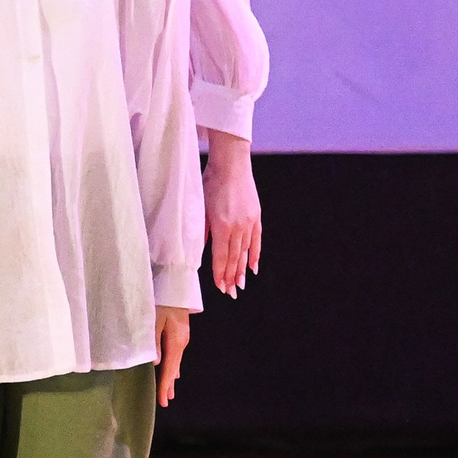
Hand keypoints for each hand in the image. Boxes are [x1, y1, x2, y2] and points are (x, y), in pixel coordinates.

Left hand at [156, 306, 190, 404]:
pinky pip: (176, 355)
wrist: (177, 286)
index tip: (162, 401)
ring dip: (171, 377)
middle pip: (174, 368)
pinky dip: (173, 366)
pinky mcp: (179, 334)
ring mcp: (182, 338)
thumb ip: (154, 342)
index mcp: (175, 342)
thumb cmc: (163, 301)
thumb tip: (155, 363)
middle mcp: (181, 343)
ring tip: (168, 392)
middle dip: (168, 385)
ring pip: (175, 362)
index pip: (169, 369)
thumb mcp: (154, 320)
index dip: (165, 386)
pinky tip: (173, 371)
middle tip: (164, 402)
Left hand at [203, 132, 260, 295]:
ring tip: (240, 285)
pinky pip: (256, 240)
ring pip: (245, 252)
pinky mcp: (256, 216)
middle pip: (234, 258)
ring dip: (242, 270)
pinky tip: (253, 268)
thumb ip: (202, 230)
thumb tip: (202, 250)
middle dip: (231, 277)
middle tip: (230, 292)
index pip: (221, 256)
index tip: (220, 286)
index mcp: (221, 225)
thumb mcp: (200, 207)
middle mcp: (237, 226)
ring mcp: (248, 222)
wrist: (231, 165)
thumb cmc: (210, 183)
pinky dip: (254, 255)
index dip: (220, 273)